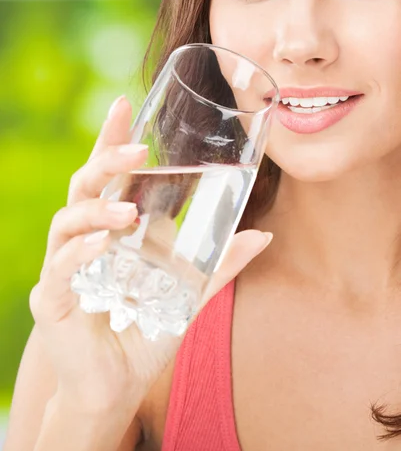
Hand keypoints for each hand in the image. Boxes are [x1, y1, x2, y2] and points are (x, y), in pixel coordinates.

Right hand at [30, 95, 272, 416]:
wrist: (116, 383)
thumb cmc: (145, 329)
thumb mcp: (189, 293)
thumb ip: (221, 263)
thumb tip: (264, 234)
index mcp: (113, 228)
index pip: (108, 174)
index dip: (111, 139)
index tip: (123, 103)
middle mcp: (85, 238)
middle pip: (84, 185)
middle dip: (105, 160)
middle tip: (137, 150)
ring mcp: (65, 265)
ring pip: (66, 220)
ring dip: (96, 209)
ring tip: (127, 210)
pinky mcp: (52, 298)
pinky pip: (59, 267)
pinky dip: (80, 253)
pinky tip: (103, 247)